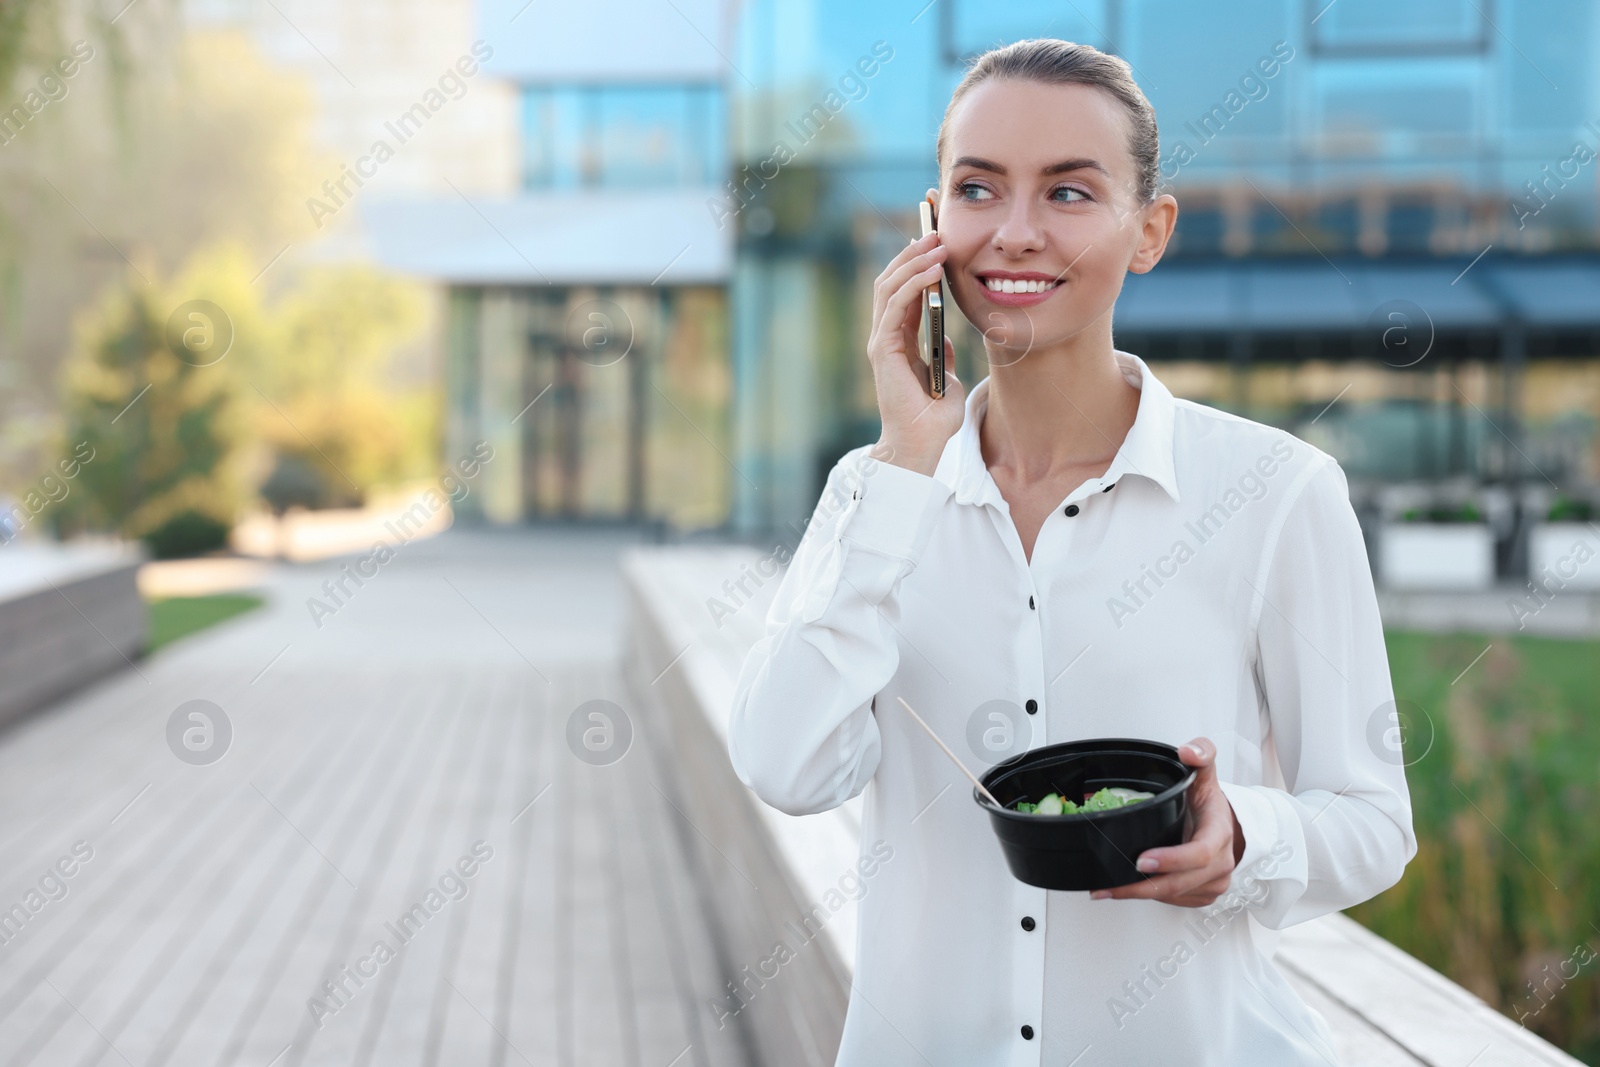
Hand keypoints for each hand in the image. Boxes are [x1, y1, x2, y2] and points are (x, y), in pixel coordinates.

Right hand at [865, 231, 965, 476]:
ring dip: (913, 261)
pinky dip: (913, 284)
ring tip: (936, 242)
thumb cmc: (933, 419)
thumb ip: (943, 355)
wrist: (921, 446)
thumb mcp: (947, 377)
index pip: (902, 290)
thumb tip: (948, 338)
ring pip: (889, 286)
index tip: (934, 238)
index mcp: (899, 340)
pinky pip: (895, 306)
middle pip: (891, 280)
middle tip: (936, 229)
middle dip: (913, 251)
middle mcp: (885, 336)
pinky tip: (933, 270)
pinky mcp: (884, 349)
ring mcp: (881, 341)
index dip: (915, 262)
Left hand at [1090, 737, 1243, 905]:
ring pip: (1174, 896)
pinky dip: (1150, 898)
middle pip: (1179, 883)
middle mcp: (1220, 864)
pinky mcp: (1202, 895)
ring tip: (1107, 889)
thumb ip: (1201, 753)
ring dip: (1140, 895)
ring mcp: (1213, 884)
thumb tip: (1188, 750)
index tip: (1142, 860)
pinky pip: (1174, 902)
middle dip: (1141, 887)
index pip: (1198, 854)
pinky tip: (1127, 890)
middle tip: (1108, 886)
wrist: (1227, 827)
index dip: (1171, 860)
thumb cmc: (1211, 804)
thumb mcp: (1206, 774)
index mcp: (1219, 834)